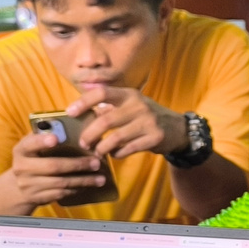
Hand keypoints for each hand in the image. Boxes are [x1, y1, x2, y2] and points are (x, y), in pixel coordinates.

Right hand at [0, 130, 110, 209]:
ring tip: (100, 179)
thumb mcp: (35, 146)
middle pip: (52, 166)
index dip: (42, 141)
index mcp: (21, 150)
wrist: (19, 187)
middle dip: (77, 165)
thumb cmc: (35, 159)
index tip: (56, 138)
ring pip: (60, 182)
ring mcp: (28, 184)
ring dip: (83, 180)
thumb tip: (77, 124)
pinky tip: (88, 185)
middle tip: (96, 163)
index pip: (30, 143)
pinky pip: (60, 193)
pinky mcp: (36, 198)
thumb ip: (48, 135)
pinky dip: (76, 189)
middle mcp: (21, 167)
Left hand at [66, 86, 187, 159]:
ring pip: (116, 138)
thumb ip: (109, 106)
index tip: (70, 113)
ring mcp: (148, 122)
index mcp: (129, 95)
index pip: (102, 93)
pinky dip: (117, 154)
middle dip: (90, 134)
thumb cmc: (146, 116)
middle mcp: (138, 106)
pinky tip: (114, 154)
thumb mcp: (131, 105)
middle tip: (83, 143)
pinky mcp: (154, 138)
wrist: (178, 128)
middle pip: (106, 120)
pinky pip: (128, 149)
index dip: (83, 102)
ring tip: (97, 151)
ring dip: (102, 147)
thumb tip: (80, 110)